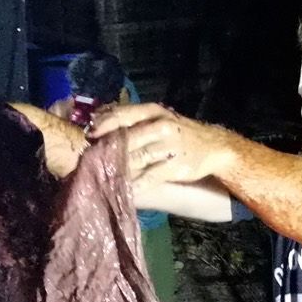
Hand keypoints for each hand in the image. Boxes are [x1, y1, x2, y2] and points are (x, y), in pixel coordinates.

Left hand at [88, 103, 233, 187]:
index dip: (103, 125)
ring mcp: (168, 147)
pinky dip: (136, 185)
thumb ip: (134, 120)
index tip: (88, 135)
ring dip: (118, 168)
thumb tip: (100, 121)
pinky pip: (150, 177)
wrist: (213, 147)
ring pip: (136, 158)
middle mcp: (161, 126)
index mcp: (154, 111)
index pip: (124, 115)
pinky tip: (124, 189)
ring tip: (102, 175)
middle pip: (127, 138)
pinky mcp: (175, 167)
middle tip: (90, 159)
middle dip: (107, 150)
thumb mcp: (159, 118)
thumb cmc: (180, 133)